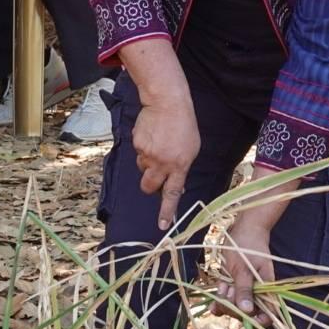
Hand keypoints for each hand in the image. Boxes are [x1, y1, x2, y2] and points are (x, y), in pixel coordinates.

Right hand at [131, 97, 199, 229]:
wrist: (167, 103)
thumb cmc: (184, 125)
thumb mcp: (192, 149)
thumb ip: (181, 168)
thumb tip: (173, 184)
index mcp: (179, 165)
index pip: (171, 194)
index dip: (166, 211)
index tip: (162, 225)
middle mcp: (162, 163)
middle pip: (148, 186)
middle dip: (150, 186)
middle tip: (155, 175)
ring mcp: (147, 154)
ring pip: (143, 167)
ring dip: (149, 162)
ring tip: (159, 144)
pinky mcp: (136, 144)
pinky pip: (139, 152)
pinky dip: (145, 147)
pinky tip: (152, 134)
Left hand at [215, 216, 275, 323]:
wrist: (243, 229)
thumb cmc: (247, 245)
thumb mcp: (243, 267)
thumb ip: (245, 289)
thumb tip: (248, 311)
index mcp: (267, 289)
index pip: (269, 314)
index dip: (260, 320)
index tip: (246, 316)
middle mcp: (258, 293)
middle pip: (248, 313)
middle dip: (235, 307)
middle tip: (228, 291)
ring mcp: (246, 290)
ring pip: (235, 307)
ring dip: (225, 302)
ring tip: (222, 286)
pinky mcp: (235, 286)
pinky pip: (228, 299)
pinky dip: (220, 300)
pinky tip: (213, 301)